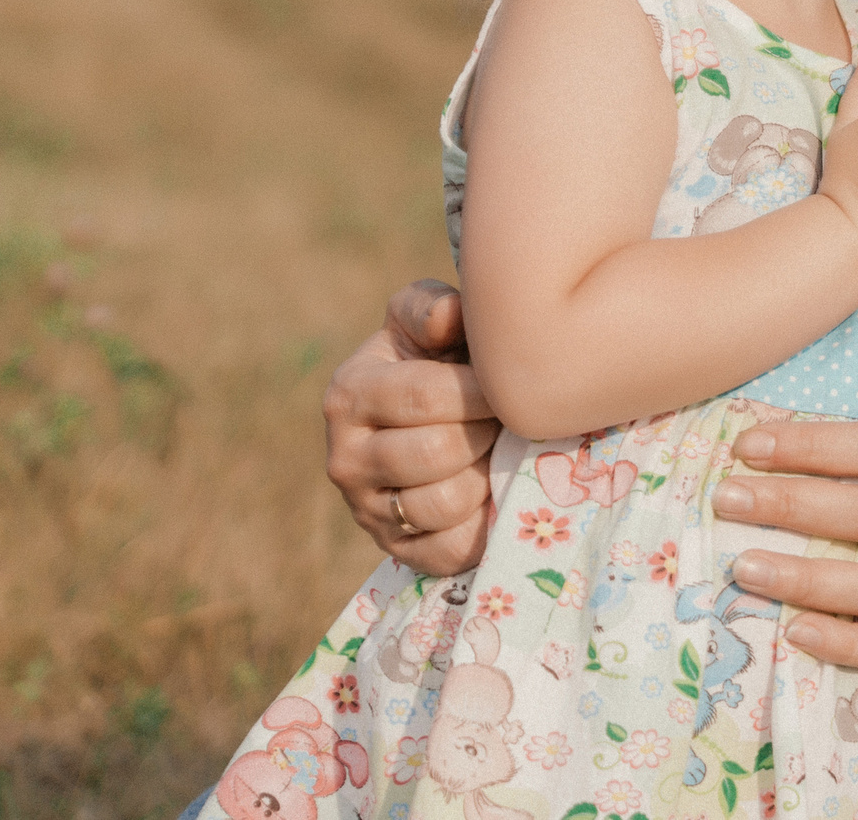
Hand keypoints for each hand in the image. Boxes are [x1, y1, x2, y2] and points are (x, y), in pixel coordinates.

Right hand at [322, 279, 499, 575]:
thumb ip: (432, 307)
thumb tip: (447, 320)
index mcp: (349, 394)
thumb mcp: (426, 319)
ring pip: (443, 504)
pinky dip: (482, 525)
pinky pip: (449, 550)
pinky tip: (494, 493)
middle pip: (435, 453)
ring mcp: (367, 511)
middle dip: (486, 431)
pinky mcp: (397, 551)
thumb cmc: (439, 357)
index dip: (481, 390)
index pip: (424, 396)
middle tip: (509, 417)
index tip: (512, 381)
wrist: (435, 419)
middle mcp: (345, 458)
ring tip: (499, 450)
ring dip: (487, 476)